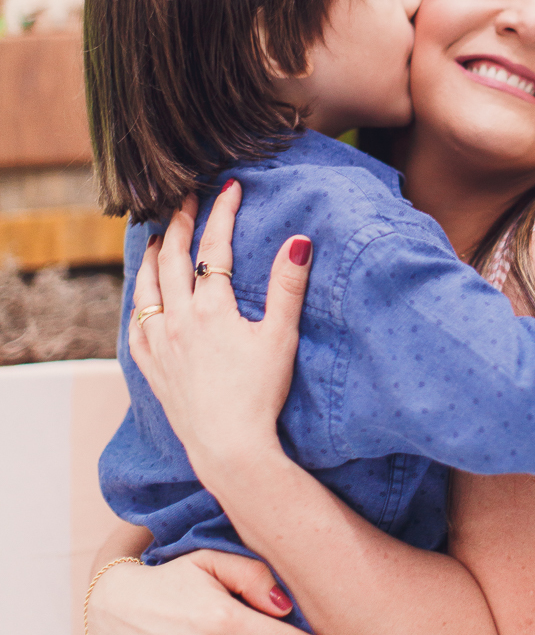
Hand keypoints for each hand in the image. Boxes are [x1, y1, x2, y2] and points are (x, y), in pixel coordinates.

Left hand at [129, 182, 310, 482]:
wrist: (230, 447)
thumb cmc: (261, 395)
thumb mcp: (282, 337)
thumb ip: (289, 286)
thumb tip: (299, 241)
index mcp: (212, 308)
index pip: (215, 246)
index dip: (222, 212)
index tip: (229, 187)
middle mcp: (178, 320)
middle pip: (174, 258)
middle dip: (179, 223)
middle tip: (185, 199)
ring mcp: (159, 344)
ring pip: (146, 287)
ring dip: (152, 256)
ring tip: (159, 237)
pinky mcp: (151, 367)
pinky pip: (135, 324)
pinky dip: (138, 300)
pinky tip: (143, 296)